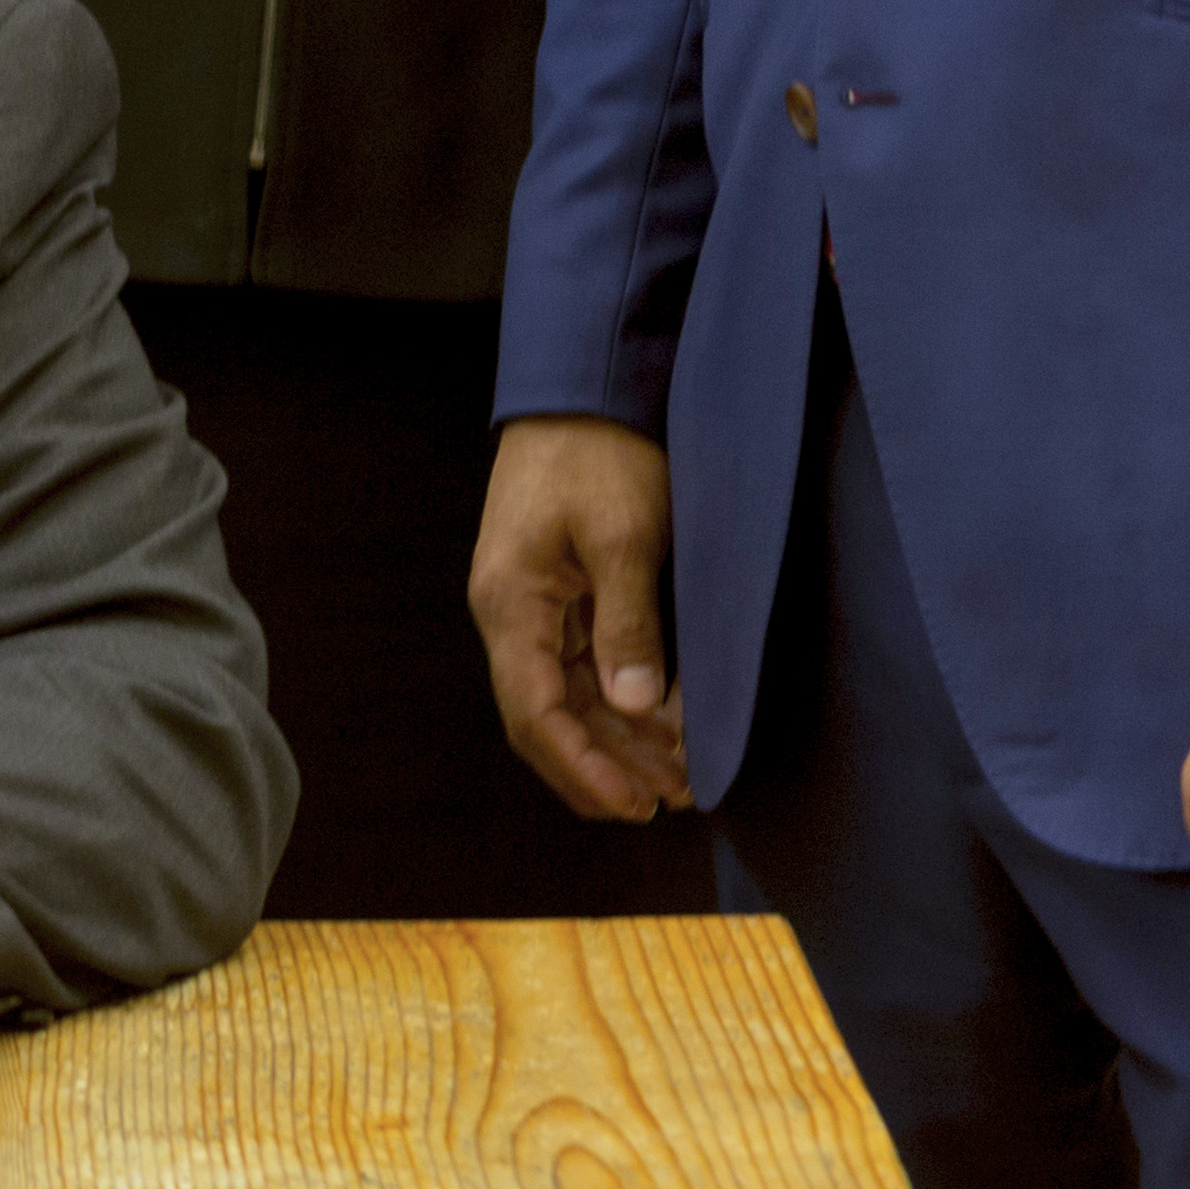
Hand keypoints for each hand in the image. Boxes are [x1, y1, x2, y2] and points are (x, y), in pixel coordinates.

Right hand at [473, 416, 690, 820]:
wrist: (585, 385)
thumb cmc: (600, 452)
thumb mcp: (622, 534)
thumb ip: (628, 624)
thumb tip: (634, 709)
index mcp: (510, 603)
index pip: (534, 712)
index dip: (583, 767)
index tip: (636, 803)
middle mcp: (512, 613)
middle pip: (548, 716)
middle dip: (606, 765)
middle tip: (673, 801)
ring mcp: (534, 604)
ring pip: (568, 697)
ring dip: (619, 741)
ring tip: (678, 777)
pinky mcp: (561, 591)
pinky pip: (584, 666)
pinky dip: (622, 702)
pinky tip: (666, 725)